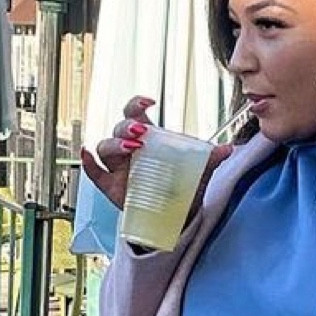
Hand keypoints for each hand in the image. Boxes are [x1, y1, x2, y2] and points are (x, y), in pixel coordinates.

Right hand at [78, 97, 236, 220]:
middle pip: (118, 129)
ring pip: (104, 148)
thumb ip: (210, 158)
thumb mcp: (199, 170)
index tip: (148, 102)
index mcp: (147, 138)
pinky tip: (87, 155)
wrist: (178, 213)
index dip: (135, 104)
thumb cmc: (183, 184)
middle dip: (126, 127)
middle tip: (141, 133)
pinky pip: (94, 172)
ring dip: (114, 145)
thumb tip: (229, 149)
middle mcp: (129, 149)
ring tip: (131, 149)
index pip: (134, 113)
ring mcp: (118, 168)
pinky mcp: (111, 186)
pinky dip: (88, 163)